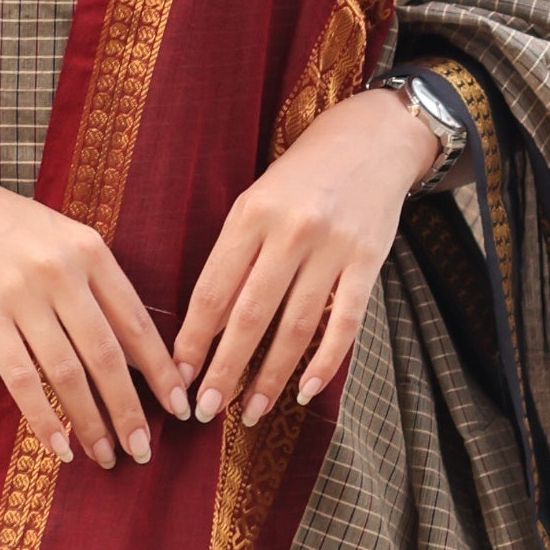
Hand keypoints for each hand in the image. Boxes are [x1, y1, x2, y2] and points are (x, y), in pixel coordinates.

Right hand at [0, 141, 188, 469]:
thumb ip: (94, 282)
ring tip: (107, 456)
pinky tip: (59, 446)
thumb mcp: (59, 236)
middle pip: (108, 356)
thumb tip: (132, 347)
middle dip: (131, 410)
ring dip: (92, 422)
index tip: (180, 406)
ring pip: (68, 373)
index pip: (137, 323)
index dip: (162, 371)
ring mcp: (22, 295)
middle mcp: (62, 273)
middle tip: (145, 450)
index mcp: (90, 251)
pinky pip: (22, 378)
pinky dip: (44, 417)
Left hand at [173, 90, 442, 430]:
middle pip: (249, 314)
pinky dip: (325, 361)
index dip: (193, 338)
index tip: (177, 377)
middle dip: (225, 368)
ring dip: (271, 376)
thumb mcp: (257, 200)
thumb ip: (235, 254)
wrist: (372, 139)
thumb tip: (203, 325)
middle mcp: (290, 231)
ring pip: (295, 326)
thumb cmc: (302, 177)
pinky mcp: (369, 261)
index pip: (213, 289)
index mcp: (250, 214)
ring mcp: (333, 247)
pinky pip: (345, 322)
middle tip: (207, 410)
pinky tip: (306, 390)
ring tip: (250, 410)